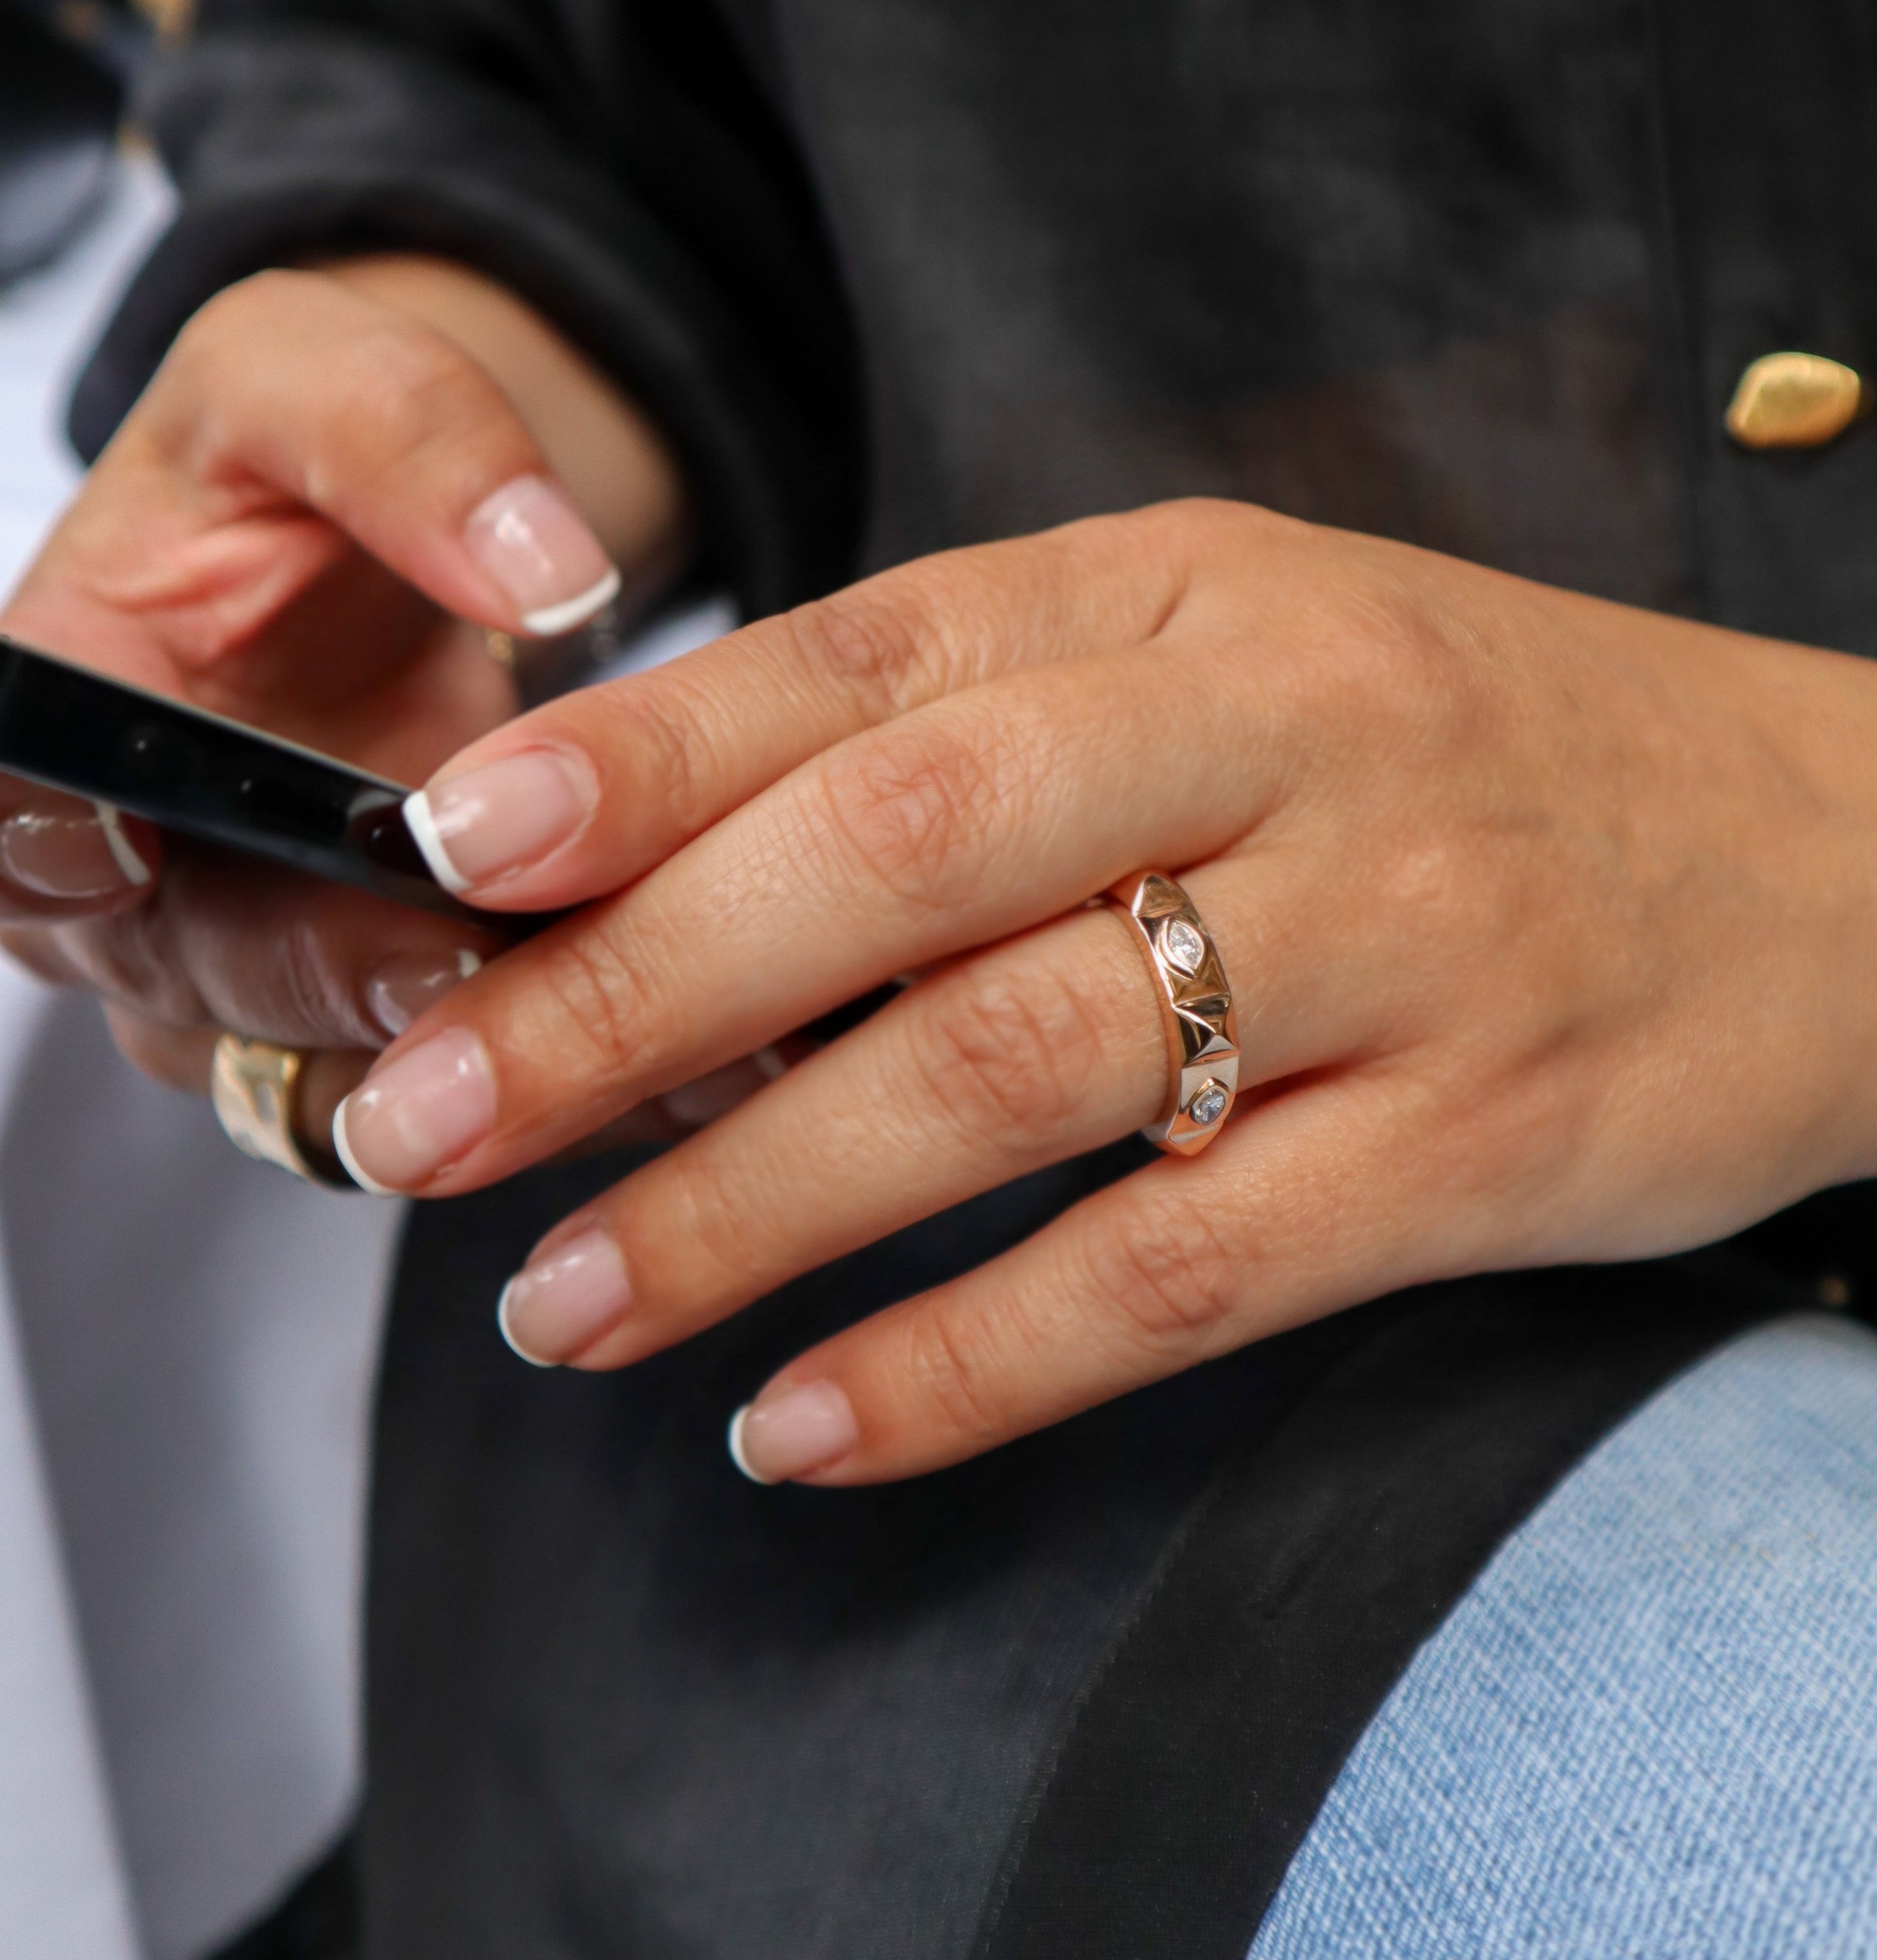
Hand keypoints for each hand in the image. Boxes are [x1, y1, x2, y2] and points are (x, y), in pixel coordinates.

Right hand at [0, 259, 687, 1114]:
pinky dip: (553, 1080)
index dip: (5, 841)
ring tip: (601, 999)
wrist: (400, 575)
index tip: (115, 841)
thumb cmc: (307, 480)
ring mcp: (242, 983)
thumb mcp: (328, 377)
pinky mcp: (366, 1037)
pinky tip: (666, 1046)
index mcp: (50, 712)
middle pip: (185, 973)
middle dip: (328, 964)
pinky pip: (443, 1107)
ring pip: (322, 1072)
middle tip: (459, 949)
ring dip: (456, 1050)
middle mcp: (120, 885)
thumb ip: (405, 432)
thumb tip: (540, 569)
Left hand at [329, 501, 1876, 1481]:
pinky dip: (969, 1364)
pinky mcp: (1477, 1143)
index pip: (863, 661)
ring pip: (1009, 1076)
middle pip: (897, 865)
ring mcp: (1391, 942)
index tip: (452, 865)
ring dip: (753, 1205)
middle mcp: (1281, 739)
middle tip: (426, 1125)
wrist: (1826, 853)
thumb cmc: (1456, 756)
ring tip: (566, 1303)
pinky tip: (806, 1424)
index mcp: (1186, 594)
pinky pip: (1176, 1274)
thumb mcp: (1229, 668)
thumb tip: (673, 876)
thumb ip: (982, 748)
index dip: (639, 763)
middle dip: (628, 1003)